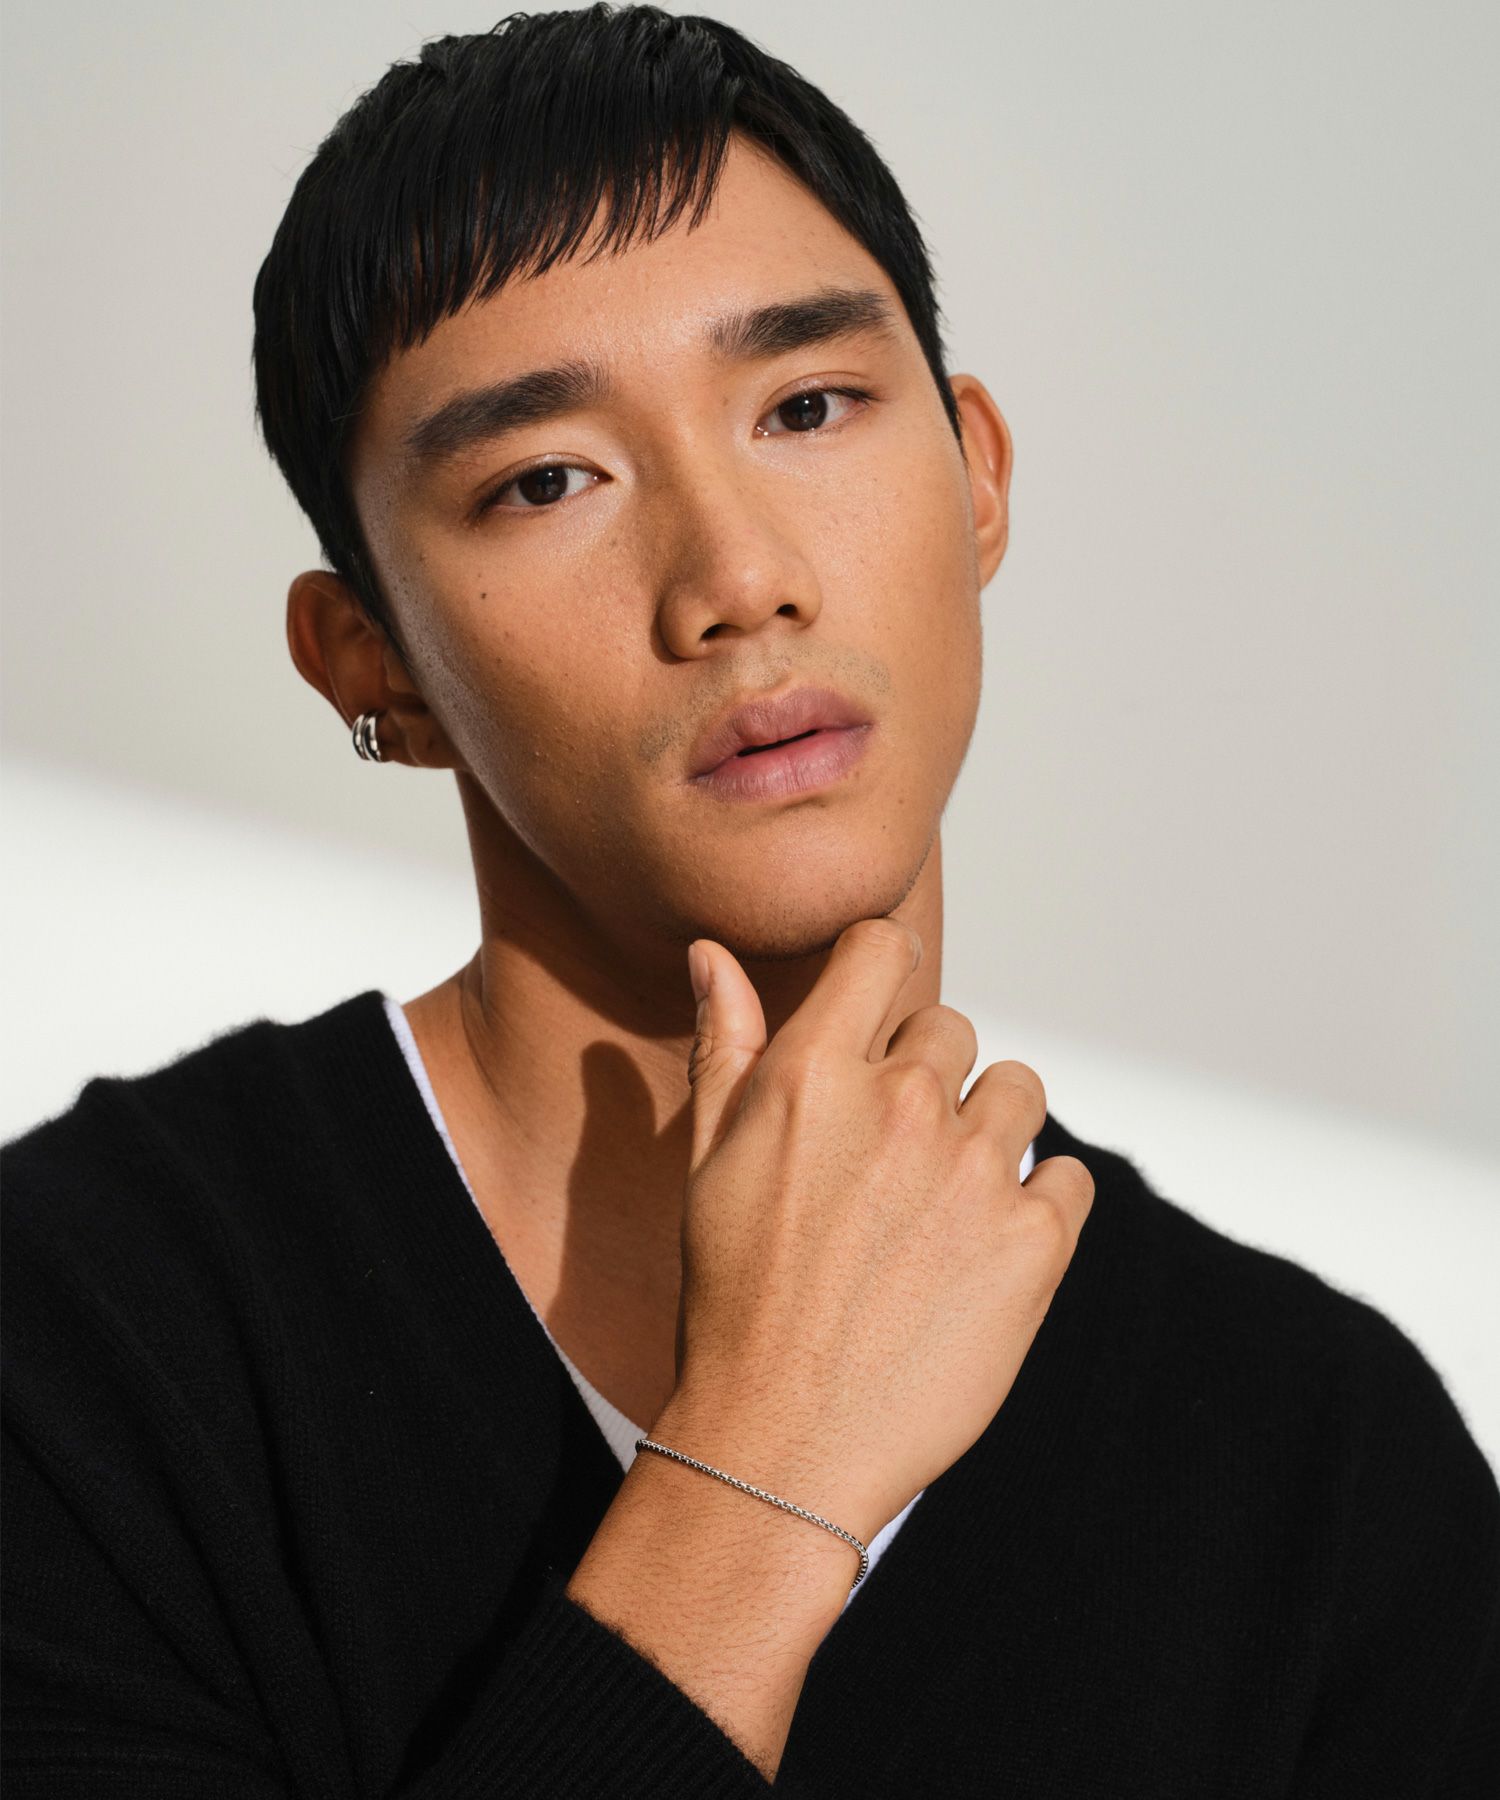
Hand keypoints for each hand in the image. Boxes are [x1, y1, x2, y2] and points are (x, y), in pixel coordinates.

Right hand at [662, 918, 1094, 1546]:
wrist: (781, 1442)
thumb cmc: (734, 1295)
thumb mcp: (708, 1160)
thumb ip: (725, 1043)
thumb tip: (712, 951)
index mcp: (813, 1072)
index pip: (881, 948)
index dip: (882, 972)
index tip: (879, 1017)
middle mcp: (901, 1104)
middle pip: (950, 1027)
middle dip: (925, 1076)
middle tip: (889, 1162)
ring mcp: (974, 1171)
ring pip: (1019, 1090)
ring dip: (989, 1130)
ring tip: (943, 1203)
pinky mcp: (1035, 1242)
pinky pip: (1068, 1175)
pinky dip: (1039, 1203)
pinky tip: (985, 1250)